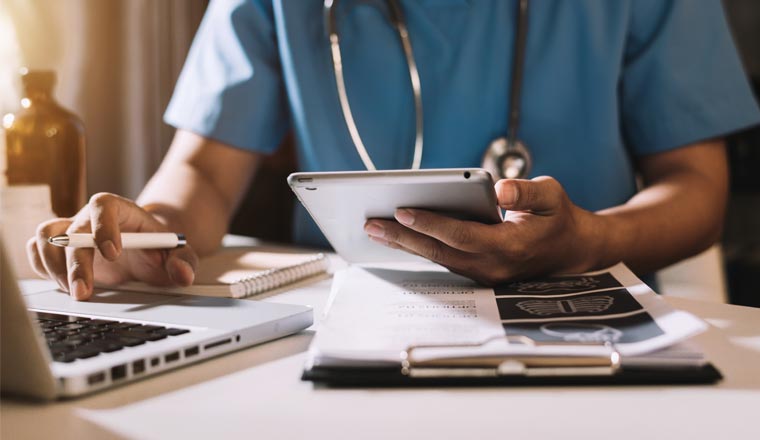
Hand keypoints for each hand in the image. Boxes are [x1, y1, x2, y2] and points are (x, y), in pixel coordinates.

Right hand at [26, 193, 197, 300]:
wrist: (147, 248)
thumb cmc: (160, 248)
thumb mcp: (179, 252)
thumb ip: (184, 261)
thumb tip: (182, 275)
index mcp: (121, 210)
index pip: (103, 205)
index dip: (103, 226)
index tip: (112, 254)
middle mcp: (91, 218)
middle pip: (72, 229)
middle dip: (76, 262)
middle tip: (85, 291)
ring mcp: (72, 232)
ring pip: (46, 236)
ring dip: (54, 266)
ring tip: (75, 290)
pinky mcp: (60, 250)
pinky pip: (37, 251)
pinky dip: (43, 269)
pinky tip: (64, 285)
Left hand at [363, 176, 600, 284]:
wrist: (572, 250)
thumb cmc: (558, 218)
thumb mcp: (552, 196)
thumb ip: (526, 193)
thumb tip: (500, 190)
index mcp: (510, 247)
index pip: (462, 235)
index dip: (431, 223)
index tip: (403, 210)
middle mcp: (493, 266)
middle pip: (440, 251)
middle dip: (403, 237)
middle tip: (372, 223)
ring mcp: (484, 274)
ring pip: (438, 258)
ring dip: (406, 244)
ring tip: (376, 228)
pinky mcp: (477, 272)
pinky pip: (443, 259)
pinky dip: (420, 246)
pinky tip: (399, 235)